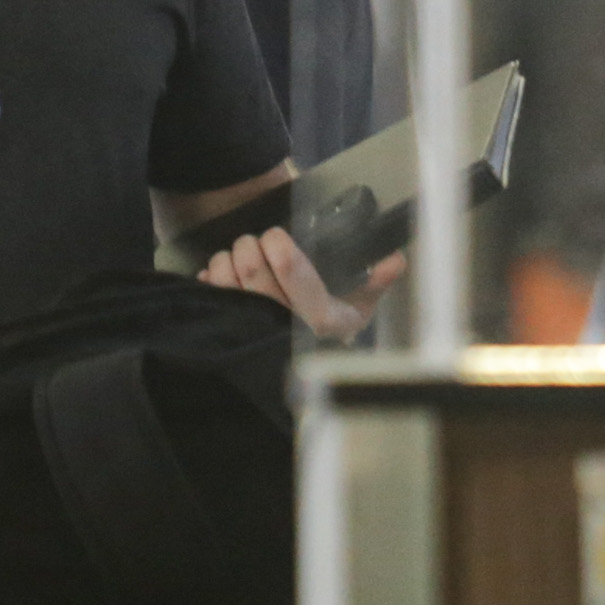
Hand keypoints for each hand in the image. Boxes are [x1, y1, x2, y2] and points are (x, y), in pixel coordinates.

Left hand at [199, 226, 403, 341]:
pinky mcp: (227, 333)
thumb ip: (376, 283)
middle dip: (249, 245)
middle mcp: (282, 325)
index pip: (291, 268)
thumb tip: (396, 261)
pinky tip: (221, 278)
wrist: (304, 368)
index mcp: (317, 316)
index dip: (278, 244)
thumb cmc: (331, 327)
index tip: (277, 237)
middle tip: (254, 242)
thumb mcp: (360, 308)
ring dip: (226, 258)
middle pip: (252, 267)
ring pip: (226, 279)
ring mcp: (251, 330)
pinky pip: (209, 296)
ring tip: (237, 257)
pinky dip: (210, 280)